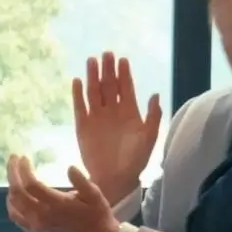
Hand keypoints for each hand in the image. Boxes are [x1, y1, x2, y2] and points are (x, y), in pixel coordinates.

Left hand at [5, 156, 122, 231]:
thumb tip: (70, 168)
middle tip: (13, 159)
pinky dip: (11, 204)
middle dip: (12, 173)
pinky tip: (15, 195)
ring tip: (15, 174)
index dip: (24, 170)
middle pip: (17, 192)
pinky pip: (16, 217)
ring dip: (11, 187)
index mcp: (57, 205)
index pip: (31, 185)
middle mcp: (42, 216)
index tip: (24, 158)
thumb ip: (82, 181)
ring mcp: (36, 226)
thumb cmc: (97, 216)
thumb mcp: (95, 196)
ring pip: (13, 204)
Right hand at [71, 50, 159, 207]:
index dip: (125, 74)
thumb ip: (152, 116)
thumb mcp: (149, 137)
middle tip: (106, 54)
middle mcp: (112, 111)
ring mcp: (97, 117)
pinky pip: (79, 106)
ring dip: (93, 77)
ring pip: (94, 92)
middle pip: (109, 85)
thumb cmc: (135, 159)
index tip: (123, 59)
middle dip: (108, 70)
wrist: (115, 177)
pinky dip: (78, 94)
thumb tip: (154, 94)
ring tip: (91, 61)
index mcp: (130, 112)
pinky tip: (77, 81)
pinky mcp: (82, 125)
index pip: (126, 88)